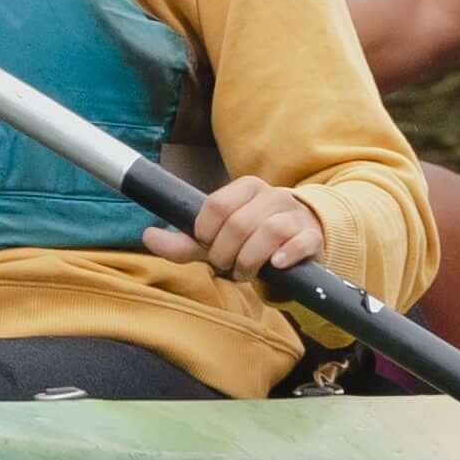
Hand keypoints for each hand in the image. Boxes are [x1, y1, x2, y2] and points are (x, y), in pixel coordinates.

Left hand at [150, 173, 329, 281]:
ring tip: (246, 271)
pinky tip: (275, 265)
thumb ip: (185, 241)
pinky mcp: (312, 237)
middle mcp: (272, 195)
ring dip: (250, 260)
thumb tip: (147, 236)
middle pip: (239, 223)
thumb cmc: (252, 240)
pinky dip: (285, 255)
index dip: (206, 233)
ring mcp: (294, 215)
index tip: (208, 246)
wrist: (299, 241)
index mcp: (246, 188)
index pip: (216, 206)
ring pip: (268, 232)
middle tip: (226, 266)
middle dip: (226, 253)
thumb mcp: (218, 240)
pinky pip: (299, 242)